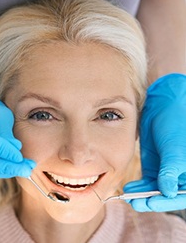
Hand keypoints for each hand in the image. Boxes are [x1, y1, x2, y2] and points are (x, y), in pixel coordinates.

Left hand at [124, 73, 185, 211]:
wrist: (164, 107)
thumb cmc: (176, 124)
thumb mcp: (175, 148)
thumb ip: (171, 169)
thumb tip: (167, 192)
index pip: (181, 196)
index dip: (167, 202)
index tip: (151, 203)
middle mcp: (180, 176)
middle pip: (167, 196)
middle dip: (152, 201)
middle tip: (136, 203)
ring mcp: (167, 172)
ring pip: (155, 191)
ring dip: (142, 195)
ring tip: (129, 196)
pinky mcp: (155, 166)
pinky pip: (147, 181)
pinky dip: (138, 186)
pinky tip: (129, 187)